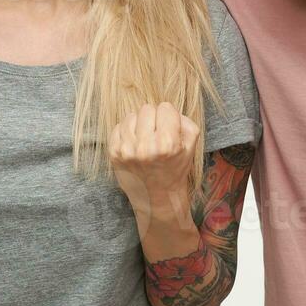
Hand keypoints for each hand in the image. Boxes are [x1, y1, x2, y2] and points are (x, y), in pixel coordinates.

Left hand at [108, 102, 200, 222]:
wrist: (157, 197)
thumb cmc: (175, 169)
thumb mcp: (191, 147)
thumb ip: (185, 122)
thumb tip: (166, 109)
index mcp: (167, 144)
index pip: (165, 107)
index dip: (169, 117)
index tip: (169, 129)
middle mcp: (145, 147)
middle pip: (147, 108)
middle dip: (153, 118)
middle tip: (156, 133)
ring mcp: (127, 150)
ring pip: (131, 116)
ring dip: (138, 124)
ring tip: (144, 139)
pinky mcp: (113, 153)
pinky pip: (117, 127)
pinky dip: (126, 132)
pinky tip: (134, 144)